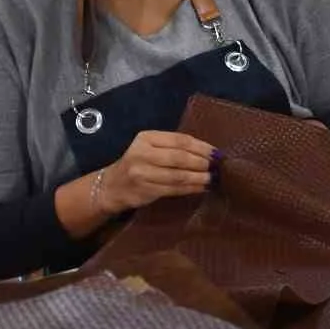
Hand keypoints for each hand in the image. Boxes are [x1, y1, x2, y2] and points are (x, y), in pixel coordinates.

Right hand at [97, 130, 214, 213]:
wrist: (113, 185)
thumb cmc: (138, 163)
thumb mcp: (151, 148)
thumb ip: (173, 146)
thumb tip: (208, 152)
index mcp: (146, 138)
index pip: (179, 140)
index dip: (201, 146)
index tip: (216, 152)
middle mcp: (142, 153)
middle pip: (179, 157)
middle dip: (201, 162)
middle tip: (216, 166)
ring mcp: (142, 173)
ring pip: (177, 175)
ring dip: (198, 177)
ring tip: (212, 178)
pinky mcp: (145, 190)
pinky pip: (173, 189)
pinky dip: (190, 189)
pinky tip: (201, 188)